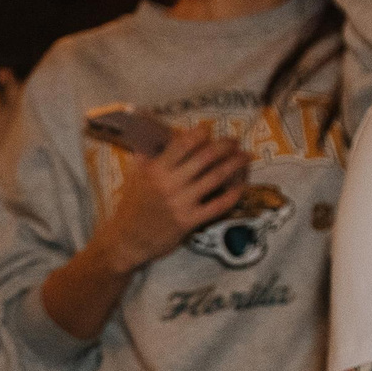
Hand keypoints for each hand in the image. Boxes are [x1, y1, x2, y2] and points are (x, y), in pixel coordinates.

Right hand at [94, 126, 250, 275]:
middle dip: (225, 145)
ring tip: (245, 157)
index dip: (200, 133)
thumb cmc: (131, 207)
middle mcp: (169, 183)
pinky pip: (218, 205)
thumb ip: (146, 156)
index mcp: (156, 169)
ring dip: (234, 164)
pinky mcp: (189, 221)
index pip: (183, 143)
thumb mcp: (135, 178)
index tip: (208, 129)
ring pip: (216, 177)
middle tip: (235, 142)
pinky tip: (241, 186)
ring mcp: (181, 203)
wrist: (126, 241)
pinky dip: (233, 194)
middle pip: (205, 157)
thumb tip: (155, 134)